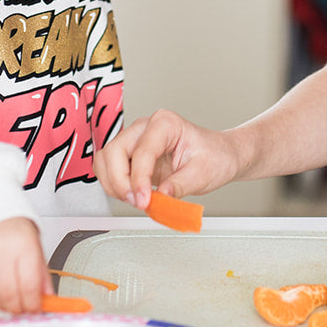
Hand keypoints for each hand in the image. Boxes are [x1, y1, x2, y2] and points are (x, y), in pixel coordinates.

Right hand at [0, 217, 48, 312]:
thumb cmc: (12, 223)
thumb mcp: (35, 243)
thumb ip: (41, 272)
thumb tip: (48, 295)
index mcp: (22, 245)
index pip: (28, 285)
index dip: (34, 303)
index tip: (37, 308)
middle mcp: (0, 251)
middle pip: (10, 294)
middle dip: (21, 308)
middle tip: (27, 309)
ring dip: (6, 306)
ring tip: (15, 304)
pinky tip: (1, 295)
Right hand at [95, 109, 242, 207]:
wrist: (220, 156)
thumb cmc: (215, 156)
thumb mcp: (203, 173)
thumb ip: (180, 186)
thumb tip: (160, 199)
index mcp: (165, 124)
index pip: (142, 151)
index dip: (139, 179)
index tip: (144, 201)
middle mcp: (145, 128)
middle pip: (114, 151)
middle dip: (120, 181)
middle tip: (138, 202)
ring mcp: (135, 140)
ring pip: (106, 159)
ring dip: (113, 184)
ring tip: (136, 200)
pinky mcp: (131, 156)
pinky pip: (110, 169)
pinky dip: (115, 185)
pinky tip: (132, 196)